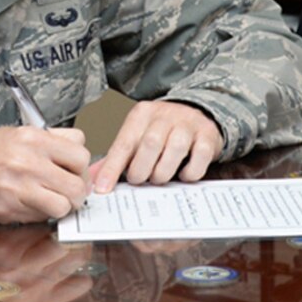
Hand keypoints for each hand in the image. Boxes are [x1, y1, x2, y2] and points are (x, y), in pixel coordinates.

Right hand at [0, 127, 89, 222]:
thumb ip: (51, 141)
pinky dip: (44, 215)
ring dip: (63, 207)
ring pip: (65, 204)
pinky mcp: (11, 208)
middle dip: (77, 191)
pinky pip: (44, 216)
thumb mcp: (17, 134)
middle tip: (68, 192)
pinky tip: (34, 206)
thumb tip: (79, 155)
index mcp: (32, 138)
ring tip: (53, 201)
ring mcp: (20, 186)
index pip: (81, 154)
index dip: (81, 167)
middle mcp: (28, 161)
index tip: (74, 172)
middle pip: (78, 184)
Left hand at [91, 101, 221, 190]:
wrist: (197, 112)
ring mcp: (188, 123)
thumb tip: (94, 179)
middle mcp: (164, 115)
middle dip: (141, 170)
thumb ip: (117, 157)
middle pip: (149, 144)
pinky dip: (189, 172)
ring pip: (174, 149)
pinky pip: (199, 157)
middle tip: (138, 181)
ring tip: (158, 179)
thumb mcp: (137, 136)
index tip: (103, 189)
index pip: (123, 143)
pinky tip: (183, 175)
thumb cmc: (162, 130)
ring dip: (163, 172)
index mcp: (141, 115)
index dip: (112, 168)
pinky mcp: (207, 135)